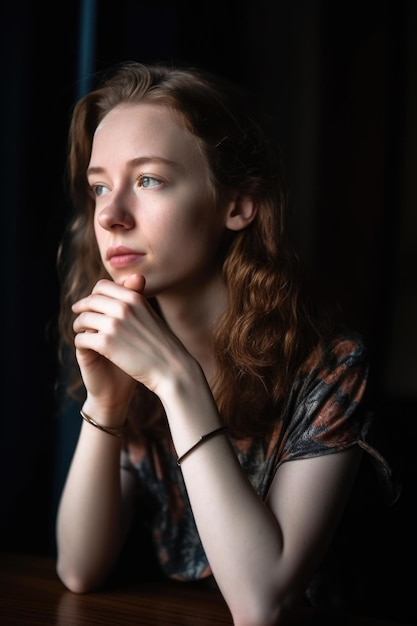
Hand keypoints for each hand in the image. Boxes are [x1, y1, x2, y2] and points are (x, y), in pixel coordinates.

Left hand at [72, 273, 189, 409]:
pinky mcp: (106, 343)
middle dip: (82, 307)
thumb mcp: (150, 315)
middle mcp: (123, 307)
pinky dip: (80, 342)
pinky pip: (81, 338)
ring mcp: (113, 325)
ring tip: (79, 331)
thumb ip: (135, 302)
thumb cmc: (163, 345)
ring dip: (78, 325)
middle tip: (78, 315)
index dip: (93, 294)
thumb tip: (126, 291)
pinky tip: (85, 346)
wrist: (171, 369)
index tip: (89, 303)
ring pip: (83, 319)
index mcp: (134, 298)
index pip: (103, 286)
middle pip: (90, 301)